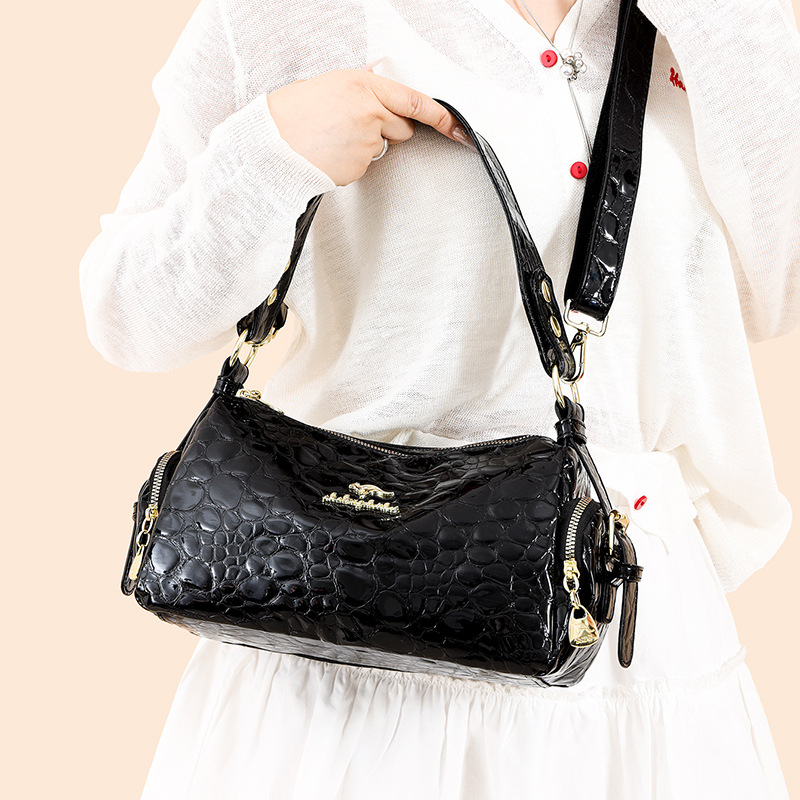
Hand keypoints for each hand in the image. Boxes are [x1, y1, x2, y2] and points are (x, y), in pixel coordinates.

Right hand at [266, 66, 475, 185]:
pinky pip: (365, 165)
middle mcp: (370, 112)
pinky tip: (331, 153)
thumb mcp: (330, 85)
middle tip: (355, 126)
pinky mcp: (359, 166)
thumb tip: (380, 79)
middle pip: (402, 128)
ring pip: (381, 147)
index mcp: (364, 86)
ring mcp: (367, 142)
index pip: (413, 100)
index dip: (439, 115)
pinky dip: (352, 161)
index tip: (456, 125)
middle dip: (390, 130)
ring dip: (367, 145)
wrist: (273, 144)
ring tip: (334, 139)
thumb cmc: (294, 113)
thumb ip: (362, 87)